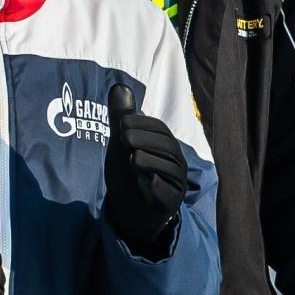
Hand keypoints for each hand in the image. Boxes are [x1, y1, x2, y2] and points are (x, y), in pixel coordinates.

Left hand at [104, 85, 186, 255]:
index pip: (160, 129)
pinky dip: (154, 186)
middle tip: (122, 138)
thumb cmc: (129, 171)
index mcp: (166, 144)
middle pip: (167, 146)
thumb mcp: (122, 142)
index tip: (121, 123)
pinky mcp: (169, 202)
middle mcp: (175, 162)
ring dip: (148, 160)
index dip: (142, 123)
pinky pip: (166, 193)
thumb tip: (118, 86)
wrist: (129, 208)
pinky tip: (142, 181)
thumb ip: (122, 116)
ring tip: (130, 158)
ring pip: (168, 168)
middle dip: (145, 140)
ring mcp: (175, 183)